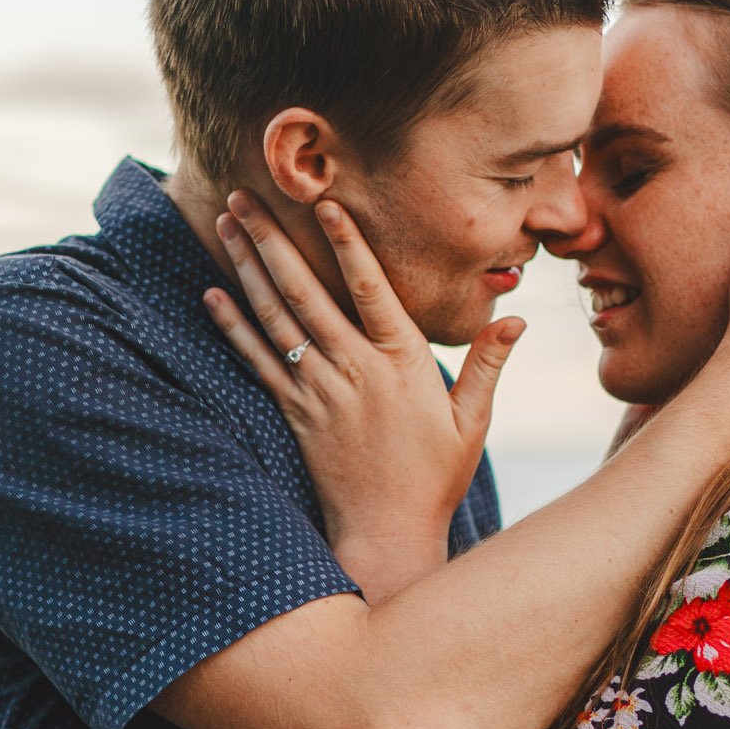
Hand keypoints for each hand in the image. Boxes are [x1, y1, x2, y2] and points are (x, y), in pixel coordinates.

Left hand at [203, 192, 523, 600]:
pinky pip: (257, 360)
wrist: (386, 535)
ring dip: (248, 267)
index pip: (369, 289)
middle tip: (244, 193)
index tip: (324, 202)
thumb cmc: (434, 478)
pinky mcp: (294, 413)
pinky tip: (212, 293)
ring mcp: (318, 391)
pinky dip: (233, 325)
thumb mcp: (472, 422)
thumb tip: (517, 318)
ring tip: (226, 223)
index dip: (347, 243)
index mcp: (400, 362)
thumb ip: (488, 365)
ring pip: (276, 317)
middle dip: (272, 238)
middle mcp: (353, 370)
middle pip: (305, 291)